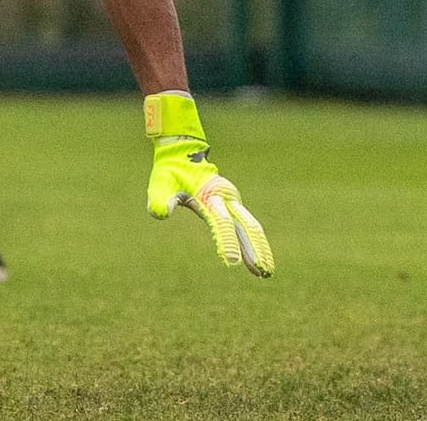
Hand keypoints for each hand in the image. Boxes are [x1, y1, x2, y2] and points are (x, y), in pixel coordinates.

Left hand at [144, 92, 274, 276]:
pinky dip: (254, 240)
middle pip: (245, 226)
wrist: (182, 153)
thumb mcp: (161, 183)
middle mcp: (225, 198)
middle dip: (255, 249)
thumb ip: (161, 199)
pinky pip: (247, 224)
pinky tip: (258, 258)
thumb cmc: (169, 172)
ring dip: (259, 247)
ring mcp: (231, 200)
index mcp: (209, 196)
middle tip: (263, 273)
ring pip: (250, 225)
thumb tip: (160, 214)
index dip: (227, 242)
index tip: (231, 262)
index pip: (221, 222)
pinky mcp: (232, 203)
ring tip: (266, 272)